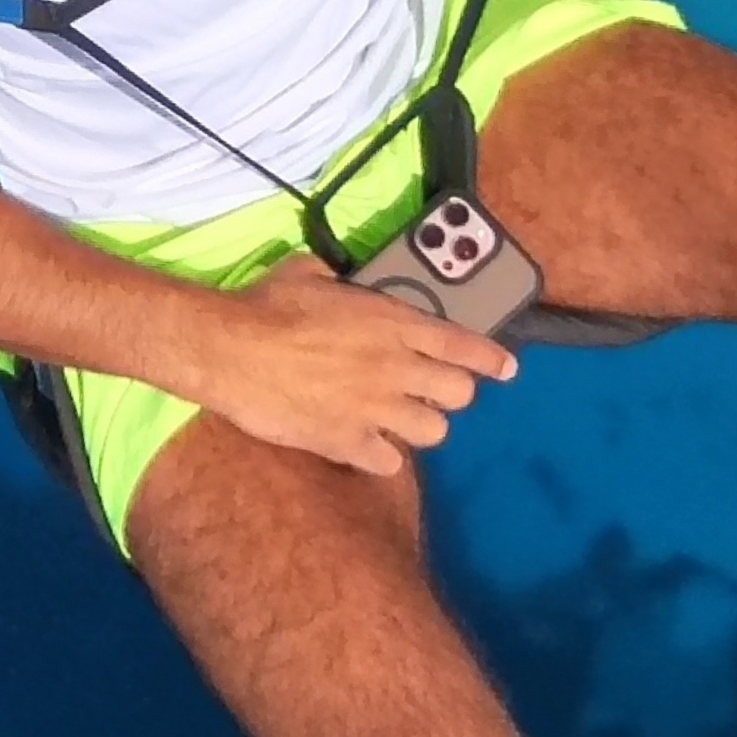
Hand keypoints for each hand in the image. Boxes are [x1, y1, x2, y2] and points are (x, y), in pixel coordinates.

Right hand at [178, 250, 513, 476]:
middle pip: (459, 394)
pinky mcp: (347, 441)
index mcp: (394, 323)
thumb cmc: (266, 305)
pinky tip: (366, 448)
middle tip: (429, 393)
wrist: (229, 350)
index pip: (464, 346)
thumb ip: (335, 277)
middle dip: (450, 394)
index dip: (491, 360)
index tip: (506, 369)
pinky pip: (388, 464)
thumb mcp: (308, 272)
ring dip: (419, 427)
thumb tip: (333, 276)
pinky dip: (381, 458)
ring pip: (433, 433)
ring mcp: (374, 408)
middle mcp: (395, 367)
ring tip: (398, 422)